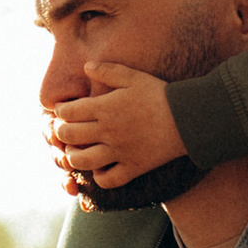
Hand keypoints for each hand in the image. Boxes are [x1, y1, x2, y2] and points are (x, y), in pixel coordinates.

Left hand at [49, 62, 184, 191]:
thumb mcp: (134, 77)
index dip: (60, 111)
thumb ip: (108, 71)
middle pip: (69, 136)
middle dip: (61, 132)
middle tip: (65, 129)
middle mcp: (108, 131)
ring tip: (76, 151)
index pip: (68, 112)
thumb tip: (86, 67)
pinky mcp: (133, 167)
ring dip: (73, 157)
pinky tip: (101, 168)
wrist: (188, 118)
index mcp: (105, 108)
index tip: (63, 110)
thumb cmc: (160, 94)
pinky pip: (109, 180)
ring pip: (82, 161)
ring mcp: (119, 152)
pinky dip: (100, 177)